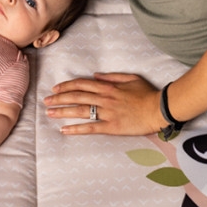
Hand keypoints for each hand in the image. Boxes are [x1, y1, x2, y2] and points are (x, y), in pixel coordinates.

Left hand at [44, 73, 163, 135]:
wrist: (160, 108)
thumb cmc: (147, 93)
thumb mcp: (130, 78)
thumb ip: (111, 76)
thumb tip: (95, 76)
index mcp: (107, 87)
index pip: (81, 85)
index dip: (66, 86)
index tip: (56, 88)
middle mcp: (104, 98)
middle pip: (76, 97)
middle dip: (59, 98)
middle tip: (46, 101)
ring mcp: (107, 113)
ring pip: (80, 111)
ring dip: (62, 111)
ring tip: (49, 113)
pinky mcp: (112, 126)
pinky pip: (90, 127)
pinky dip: (76, 129)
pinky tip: (64, 130)